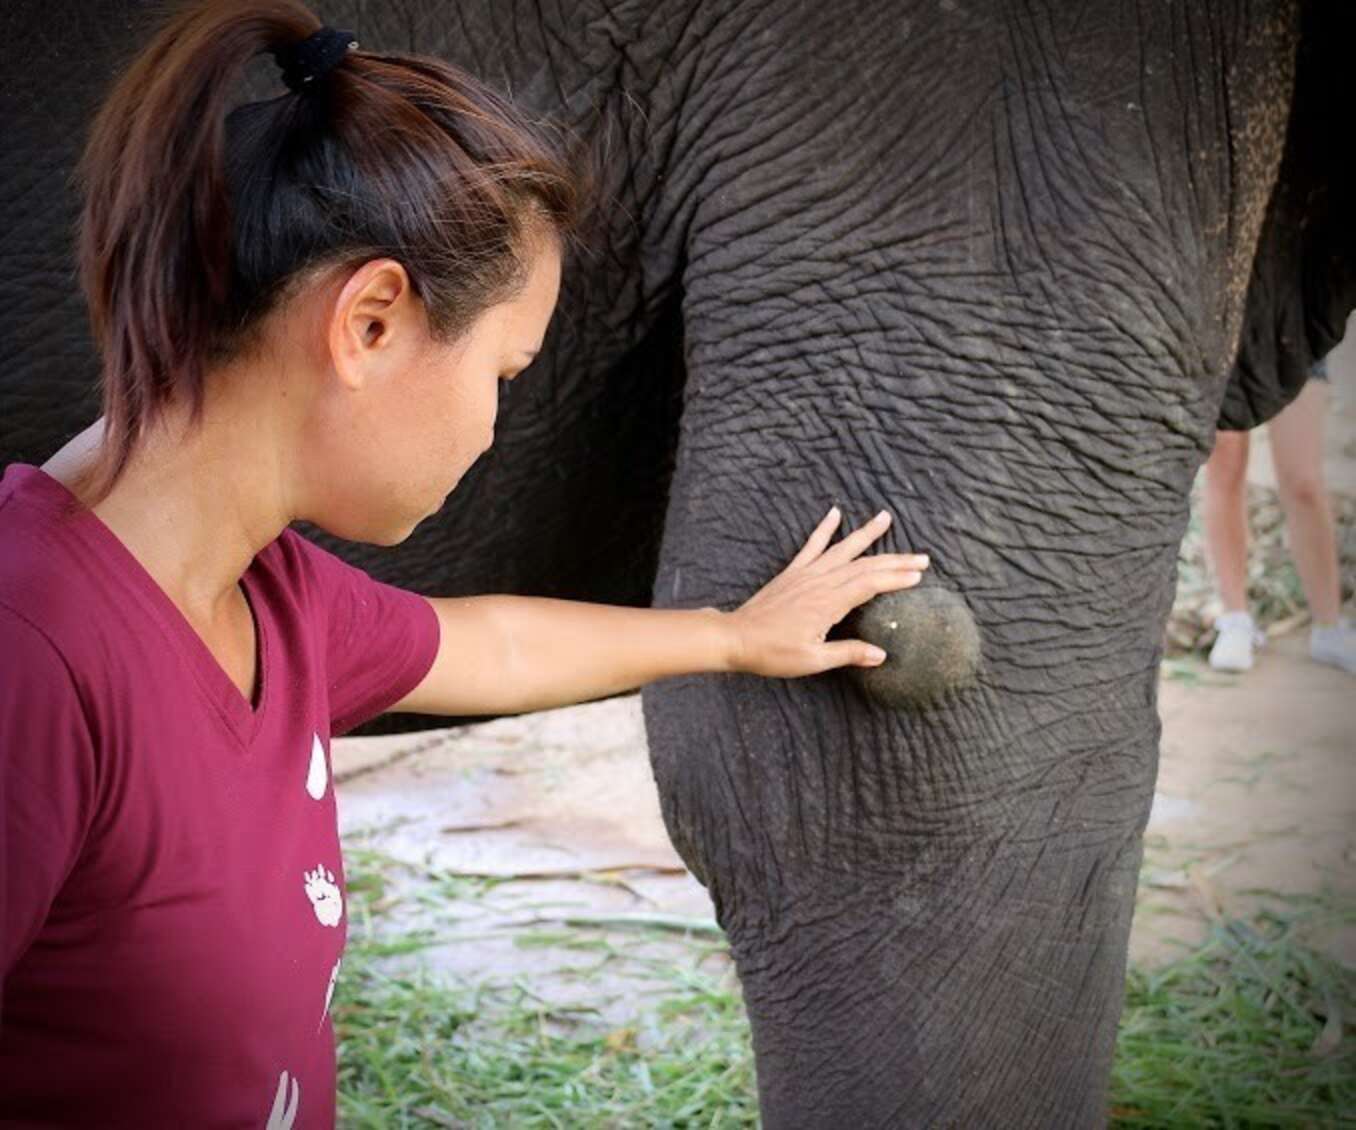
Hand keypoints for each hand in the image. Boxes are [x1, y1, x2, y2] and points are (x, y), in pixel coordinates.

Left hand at [726, 506, 928, 676]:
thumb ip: (847, 653)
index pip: (870, 584)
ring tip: (886, 517)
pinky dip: (824, 528)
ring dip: (866, 534)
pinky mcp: (793, 572)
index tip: (918, 575)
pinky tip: (834, 513)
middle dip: (895, 560)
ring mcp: (806, 573)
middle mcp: (820, 582)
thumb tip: (881, 654)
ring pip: (843, 549)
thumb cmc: (772, 652)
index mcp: (828, 603)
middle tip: (922, 557)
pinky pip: (812, 545)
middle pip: (865, 566)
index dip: (896, 578)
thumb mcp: (813, 660)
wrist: (736, 638)